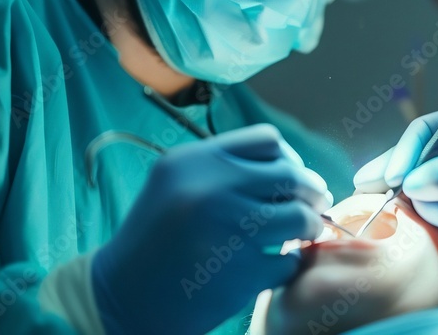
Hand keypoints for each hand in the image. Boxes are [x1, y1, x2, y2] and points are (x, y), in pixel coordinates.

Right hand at [92, 124, 332, 333]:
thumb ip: (223, 168)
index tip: (291, 177)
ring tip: (298, 235)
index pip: (267, 140)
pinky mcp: (242, 273)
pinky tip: (272, 265)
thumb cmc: (155, 239)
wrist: (123, 297)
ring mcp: (228, 231)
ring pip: (299, 216)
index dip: (288, 159)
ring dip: (306, 226)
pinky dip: (288, 263)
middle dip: (310, 190)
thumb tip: (289, 165)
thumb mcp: (174, 184)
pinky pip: (289, 260)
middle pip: (290, 174)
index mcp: (194, 161)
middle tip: (314, 204)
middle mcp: (211, 189)